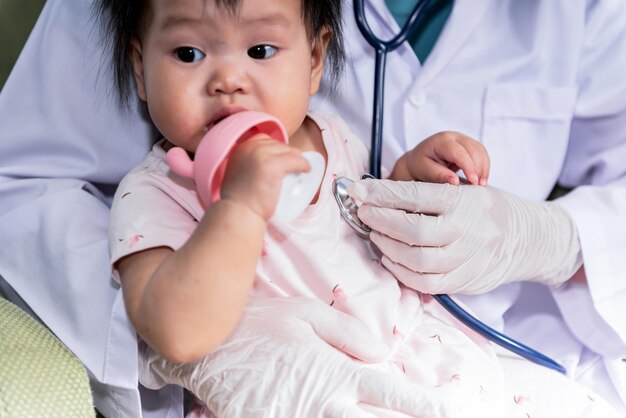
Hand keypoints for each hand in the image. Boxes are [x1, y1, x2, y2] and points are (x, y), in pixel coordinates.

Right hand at [140, 297, 446, 417]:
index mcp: (337, 372)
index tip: (452, 407)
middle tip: (441, 417)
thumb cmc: (258, 324)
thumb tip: (381, 353)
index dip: (428, 404)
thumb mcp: (306, 313)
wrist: (204, 349)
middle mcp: (326, 405)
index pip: (394, 394)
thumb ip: (350, 333)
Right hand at [221, 135, 309, 219]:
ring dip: (297, 160)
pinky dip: (304, 165)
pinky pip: (296, 160)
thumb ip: (247, 164)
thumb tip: (264, 164)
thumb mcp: (238, 172)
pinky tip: (306, 170)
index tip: (283, 161)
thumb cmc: (239, 200)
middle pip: (279, 145)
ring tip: (301, 170)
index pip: (265, 140)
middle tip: (293, 169)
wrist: (239, 213)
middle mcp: (250, 147)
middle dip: (288, 155)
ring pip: (289, 152)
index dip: (277, 150)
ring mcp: (262, 154)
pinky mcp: (273, 165)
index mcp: (241, 147)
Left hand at [348, 179, 581, 294]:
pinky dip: (401, 272)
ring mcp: (467, 260)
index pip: (415, 196)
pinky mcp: (464, 282)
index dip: (381, 193)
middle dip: (381, 221)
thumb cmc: (486, 209)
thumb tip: (376, 195)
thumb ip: (426, 195)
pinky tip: (390, 258)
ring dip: (388, 246)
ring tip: (375, 234)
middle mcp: (467, 231)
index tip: (358, 190)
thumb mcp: (464, 190)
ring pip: (417, 260)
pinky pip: (426, 283)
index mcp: (464, 201)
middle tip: (365, 212)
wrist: (527, 238)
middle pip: (413, 230)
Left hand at [392, 132, 489, 185]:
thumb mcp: (425, 171)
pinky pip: (481, 153)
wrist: (419, 158)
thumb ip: (440, 175)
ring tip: (481, 185)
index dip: (469, 167)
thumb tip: (455, 182)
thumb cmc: (420, 164)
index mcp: (441, 141)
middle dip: (478, 168)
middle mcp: (454, 136)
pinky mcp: (468, 144)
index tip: (473, 182)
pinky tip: (481, 178)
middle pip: (473, 149)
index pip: (459, 152)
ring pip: (480, 150)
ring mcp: (463, 138)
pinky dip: (483, 166)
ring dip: (483, 168)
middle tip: (478, 186)